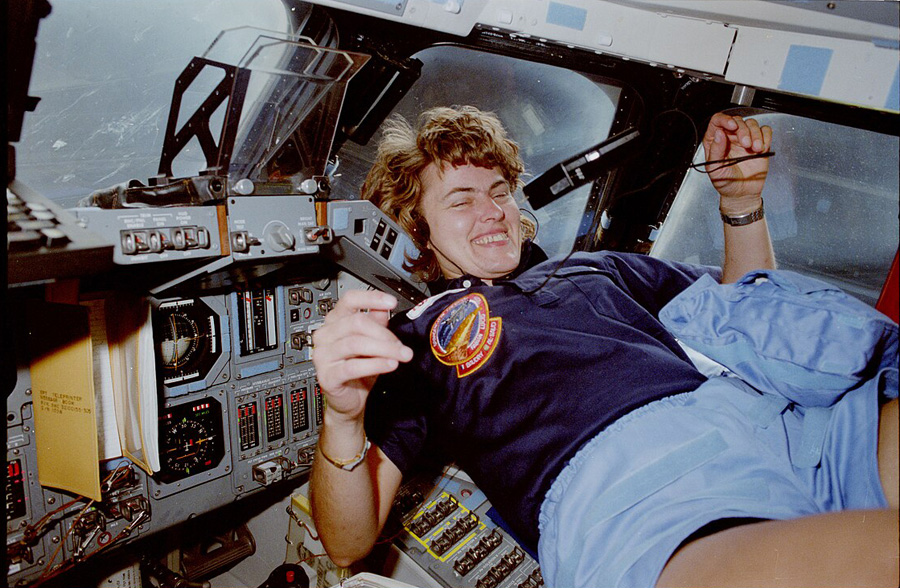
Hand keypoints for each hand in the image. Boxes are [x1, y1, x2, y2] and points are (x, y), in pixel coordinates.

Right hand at [311, 289, 413, 422]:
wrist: (349, 399)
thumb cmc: (359, 369)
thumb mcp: (371, 342)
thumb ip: (375, 323)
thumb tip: (384, 308)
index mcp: (334, 322)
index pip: (348, 300)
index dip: (370, 298)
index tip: (391, 302)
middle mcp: (325, 335)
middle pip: (356, 323)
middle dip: (384, 333)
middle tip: (401, 344)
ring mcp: (323, 356)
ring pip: (355, 343)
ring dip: (384, 348)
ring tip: (401, 355)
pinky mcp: (327, 376)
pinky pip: (353, 367)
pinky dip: (375, 364)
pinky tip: (390, 364)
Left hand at [702, 113, 772, 205]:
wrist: (741, 193)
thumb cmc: (725, 182)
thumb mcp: (714, 169)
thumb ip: (715, 150)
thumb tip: (719, 133)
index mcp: (715, 141)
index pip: (717, 121)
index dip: (725, 119)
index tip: (733, 126)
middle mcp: (730, 137)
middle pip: (738, 121)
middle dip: (744, 130)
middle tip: (746, 144)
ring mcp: (745, 139)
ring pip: (752, 124)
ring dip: (756, 134)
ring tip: (755, 149)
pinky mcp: (759, 143)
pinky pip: (765, 131)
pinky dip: (766, 136)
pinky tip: (762, 148)